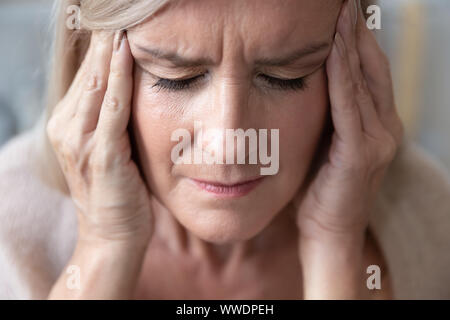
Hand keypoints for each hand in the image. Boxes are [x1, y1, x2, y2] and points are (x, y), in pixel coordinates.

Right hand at [47, 31, 152, 246]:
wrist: (113, 234)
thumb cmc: (119, 190)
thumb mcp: (111, 147)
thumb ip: (113, 117)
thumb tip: (130, 84)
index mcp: (68, 123)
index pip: (87, 72)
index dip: (103, 42)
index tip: (119, 15)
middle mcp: (67, 128)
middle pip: (88, 70)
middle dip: (105, 36)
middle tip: (122, 5)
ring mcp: (81, 142)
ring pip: (96, 82)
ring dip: (109, 47)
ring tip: (123, 16)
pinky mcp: (102, 155)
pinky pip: (111, 108)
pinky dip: (118, 77)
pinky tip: (126, 52)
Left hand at [293, 0, 403, 298]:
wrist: (328, 230)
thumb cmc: (320, 188)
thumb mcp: (325, 144)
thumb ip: (327, 115)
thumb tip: (308, 83)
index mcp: (376, 123)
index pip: (369, 71)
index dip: (357, 40)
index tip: (341, 13)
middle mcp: (384, 126)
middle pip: (372, 68)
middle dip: (356, 33)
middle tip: (343, 3)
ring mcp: (377, 139)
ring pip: (363, 81)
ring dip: (350, 45)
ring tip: (340, 14)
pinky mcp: (361, 153)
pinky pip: (350, 106)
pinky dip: (342, 75)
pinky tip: (332, 50)